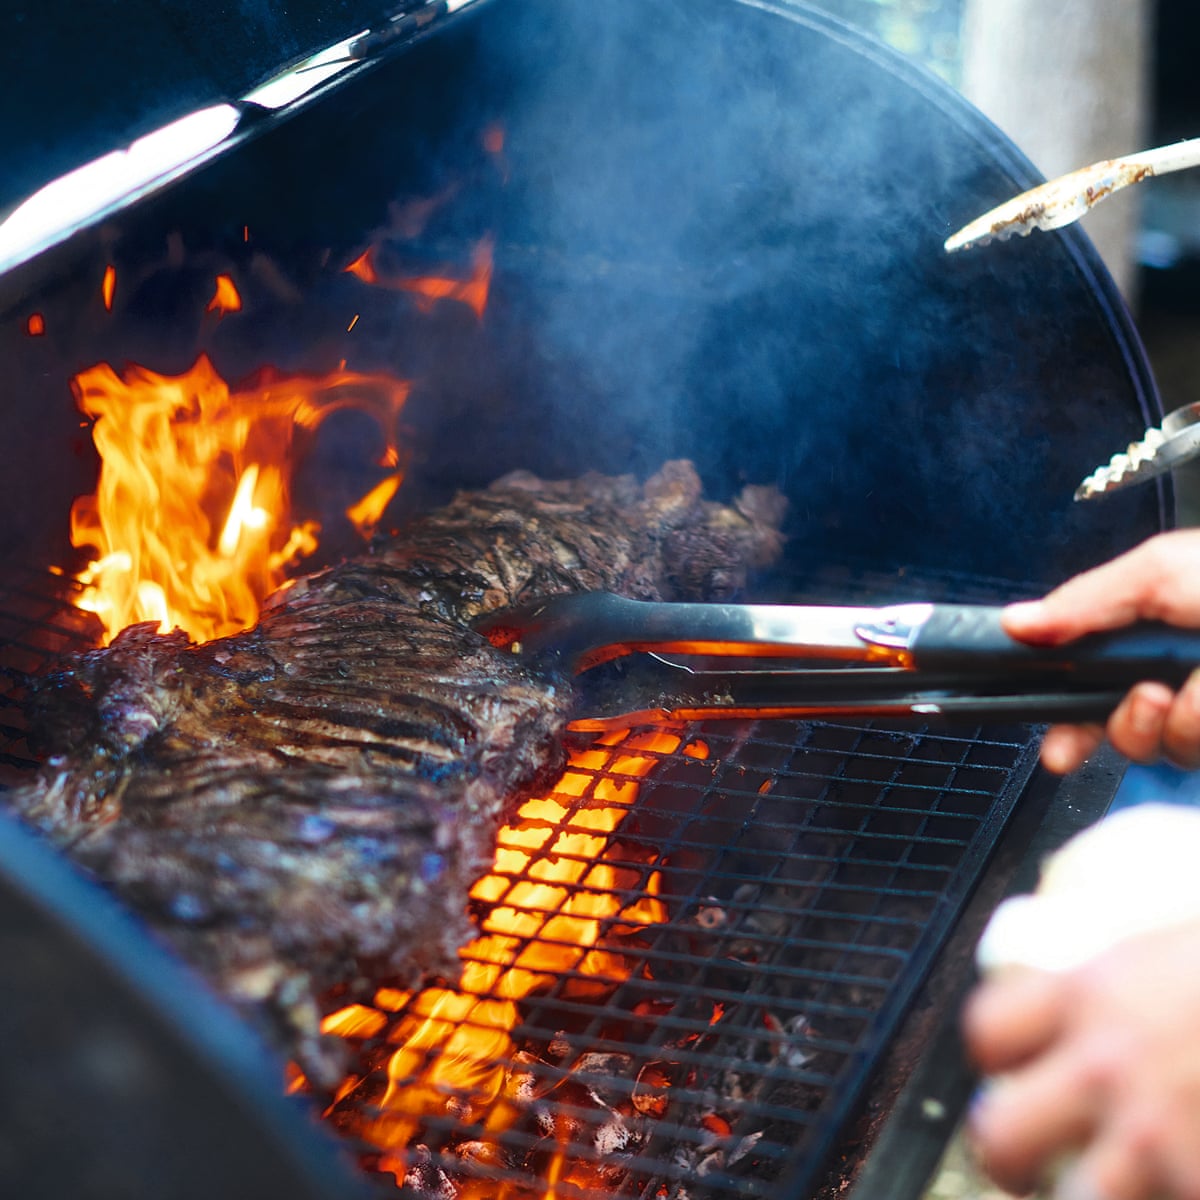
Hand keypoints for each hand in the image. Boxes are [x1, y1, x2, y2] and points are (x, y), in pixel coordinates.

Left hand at [964, 920, 1199, 1199]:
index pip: (988, 1030)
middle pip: (998, 1133)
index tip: (1016, 1072)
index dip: (996, 1059)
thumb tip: (1088, 1008)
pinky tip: (1178, 1185)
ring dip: (1088, 1196)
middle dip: (1010, 1153)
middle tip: (1037, 1160)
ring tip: (1116, 1186)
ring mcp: (1160, 1141)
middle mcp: (1111, 1070)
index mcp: (1093, 995)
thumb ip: (1122, 984)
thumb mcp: (1173, 950)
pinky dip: (1167, 1199)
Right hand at [1002, 530, 1199, 771]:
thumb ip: (1084, 602)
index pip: (1085, 683)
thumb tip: (1017, 623)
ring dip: (1186, 718)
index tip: (1057, 747)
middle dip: (1128, 726)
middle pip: (1120, 731)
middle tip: (1147, 701)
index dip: (1063, 715)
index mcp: (1148, 636)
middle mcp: (1177, 678)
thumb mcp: (1161, 572)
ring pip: (1167, 747)